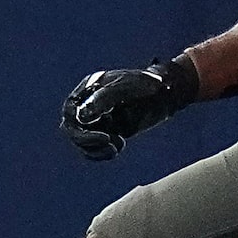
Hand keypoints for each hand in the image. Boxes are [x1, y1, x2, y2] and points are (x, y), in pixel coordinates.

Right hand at [61, 54, 199, 160]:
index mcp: (88, 90)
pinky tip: (118, 147)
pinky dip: (102, 153)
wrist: (166, 92)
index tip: (101, 134)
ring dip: (95, 149)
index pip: (71, 111)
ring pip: (82, 141)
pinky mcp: (108, 131)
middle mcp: (89, 105)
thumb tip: (81, 118)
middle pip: (72, 128)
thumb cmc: (146, 84)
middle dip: (86, 140)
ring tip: (117, 146)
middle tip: (108, 141)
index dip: (79, 126)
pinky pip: (94, 148)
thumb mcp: (125, 88)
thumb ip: (103, 100)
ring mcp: (98, 120)